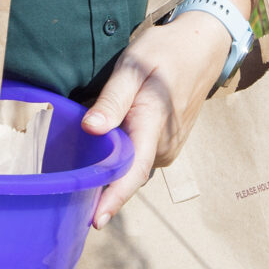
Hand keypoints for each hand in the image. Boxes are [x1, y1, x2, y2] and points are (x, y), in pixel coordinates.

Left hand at [80, 10, 230, 227]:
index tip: (95, 221)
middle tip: (67, 191)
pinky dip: (120, 154)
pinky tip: (100, 146)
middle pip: (128, 171)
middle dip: (101, 183)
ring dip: (109, 166)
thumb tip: (90, 129)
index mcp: (153, 124)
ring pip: (132, 163)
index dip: (114, 197)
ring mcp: (168, 146)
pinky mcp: (166, 142)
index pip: (133, 170)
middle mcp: (164, 145)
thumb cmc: (163, 52)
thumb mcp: (133, 66)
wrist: (201, 48)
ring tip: (78, 168)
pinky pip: (138, 154)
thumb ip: (112, 99)